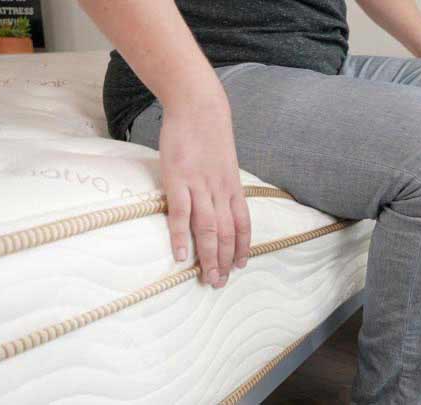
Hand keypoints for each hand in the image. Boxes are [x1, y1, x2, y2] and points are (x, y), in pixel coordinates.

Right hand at [159, 98, 250, 287]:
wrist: (198, 106)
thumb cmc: (210, 135)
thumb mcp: (224, 161)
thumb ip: (223, 183)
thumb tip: (220, 201)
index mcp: (233, 187)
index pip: (242, 224)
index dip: (241, 247)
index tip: (239, 266)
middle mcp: (220, 191)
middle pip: (226, 233)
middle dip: (224, 261)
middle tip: (219, 283)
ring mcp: (200, 186)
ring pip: (208, 229)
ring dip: (208, 257)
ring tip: (206, 278)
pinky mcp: (178, 179)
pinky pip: (181, 214)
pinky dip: (181, 237)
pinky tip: (181, 256)